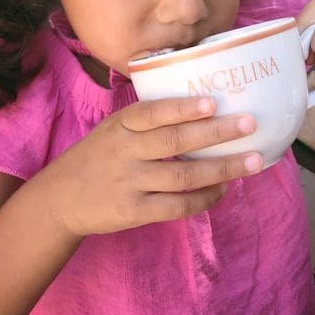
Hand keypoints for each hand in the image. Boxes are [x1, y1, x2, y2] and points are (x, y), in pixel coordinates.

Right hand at [46, 97, 261, 236]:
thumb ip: (146, 122)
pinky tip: (223, 189)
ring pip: (183, 176)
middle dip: (216, 132)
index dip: (183, 108)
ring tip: (253, 161)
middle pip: (174, 141)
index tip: (212, 102)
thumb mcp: (111, 129)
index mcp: (120, 126)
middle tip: (249, 124)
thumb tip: (202, 109)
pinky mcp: (134, 211)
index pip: (152, 113)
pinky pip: (176, 206)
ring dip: (222, 168)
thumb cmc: (97, 157)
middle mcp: (125, 152)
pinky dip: (203, 198)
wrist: (60, 199)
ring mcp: (130, 183)